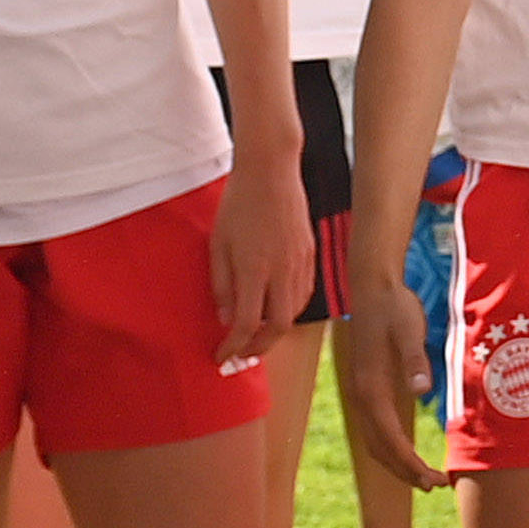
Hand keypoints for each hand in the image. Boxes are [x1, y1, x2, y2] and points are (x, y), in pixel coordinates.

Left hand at [214, 168, 312, 345]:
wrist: (271, 171)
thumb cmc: (238, 203)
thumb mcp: (218, 243)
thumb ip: (221, 284)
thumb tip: (225, 317)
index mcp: (254, 269)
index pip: (247, 324)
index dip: (234, 346)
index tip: (222, 356)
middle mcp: (282, 271)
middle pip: (277, 327)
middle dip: (259, 347)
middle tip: (242, 352)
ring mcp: (300, 263)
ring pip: (294, 312)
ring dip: (275, 330)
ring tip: (257, 333)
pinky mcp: (310, 255)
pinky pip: (304, 293)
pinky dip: (289, 310)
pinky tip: (276, 307)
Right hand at [337, 267, 444, 489]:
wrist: (373, 287)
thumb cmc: (395, 308)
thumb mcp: (409, 328)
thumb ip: (414, 359)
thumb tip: (422, 391)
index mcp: (371, 387)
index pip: (390, 439)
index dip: (411, 464)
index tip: (434, 479)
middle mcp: (360, 396)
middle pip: (380, 448)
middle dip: (406, 472)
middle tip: (437, 486)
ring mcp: (359, 394)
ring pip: (375, 442)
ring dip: (397, 464)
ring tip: (425, 478)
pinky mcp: (365, 388)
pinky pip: (375, 429)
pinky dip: (390, 448)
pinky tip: (408, 452)